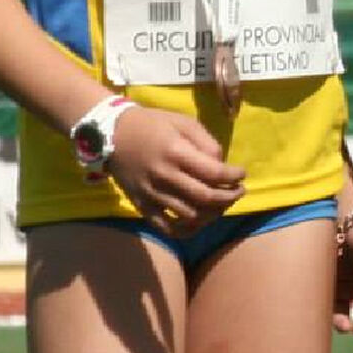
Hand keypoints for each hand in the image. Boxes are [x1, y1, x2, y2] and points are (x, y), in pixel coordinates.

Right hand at [106, 106, 244, 230]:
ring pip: (190, 216)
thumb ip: (206, 143)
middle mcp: (164, 176)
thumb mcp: (183, 122)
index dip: (234, 176)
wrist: (110, 135)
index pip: (214, 173)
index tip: (241, 174)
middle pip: (206, 198)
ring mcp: (152, 194)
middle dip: (229, 197)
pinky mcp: (142, 206)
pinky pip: (167, 228)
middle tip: (238, 192)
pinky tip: (199, 221)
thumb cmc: (152, 125)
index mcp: (176, 153)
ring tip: (221, 204)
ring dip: (213, 214)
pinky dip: (187, 230)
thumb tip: (222, 166)